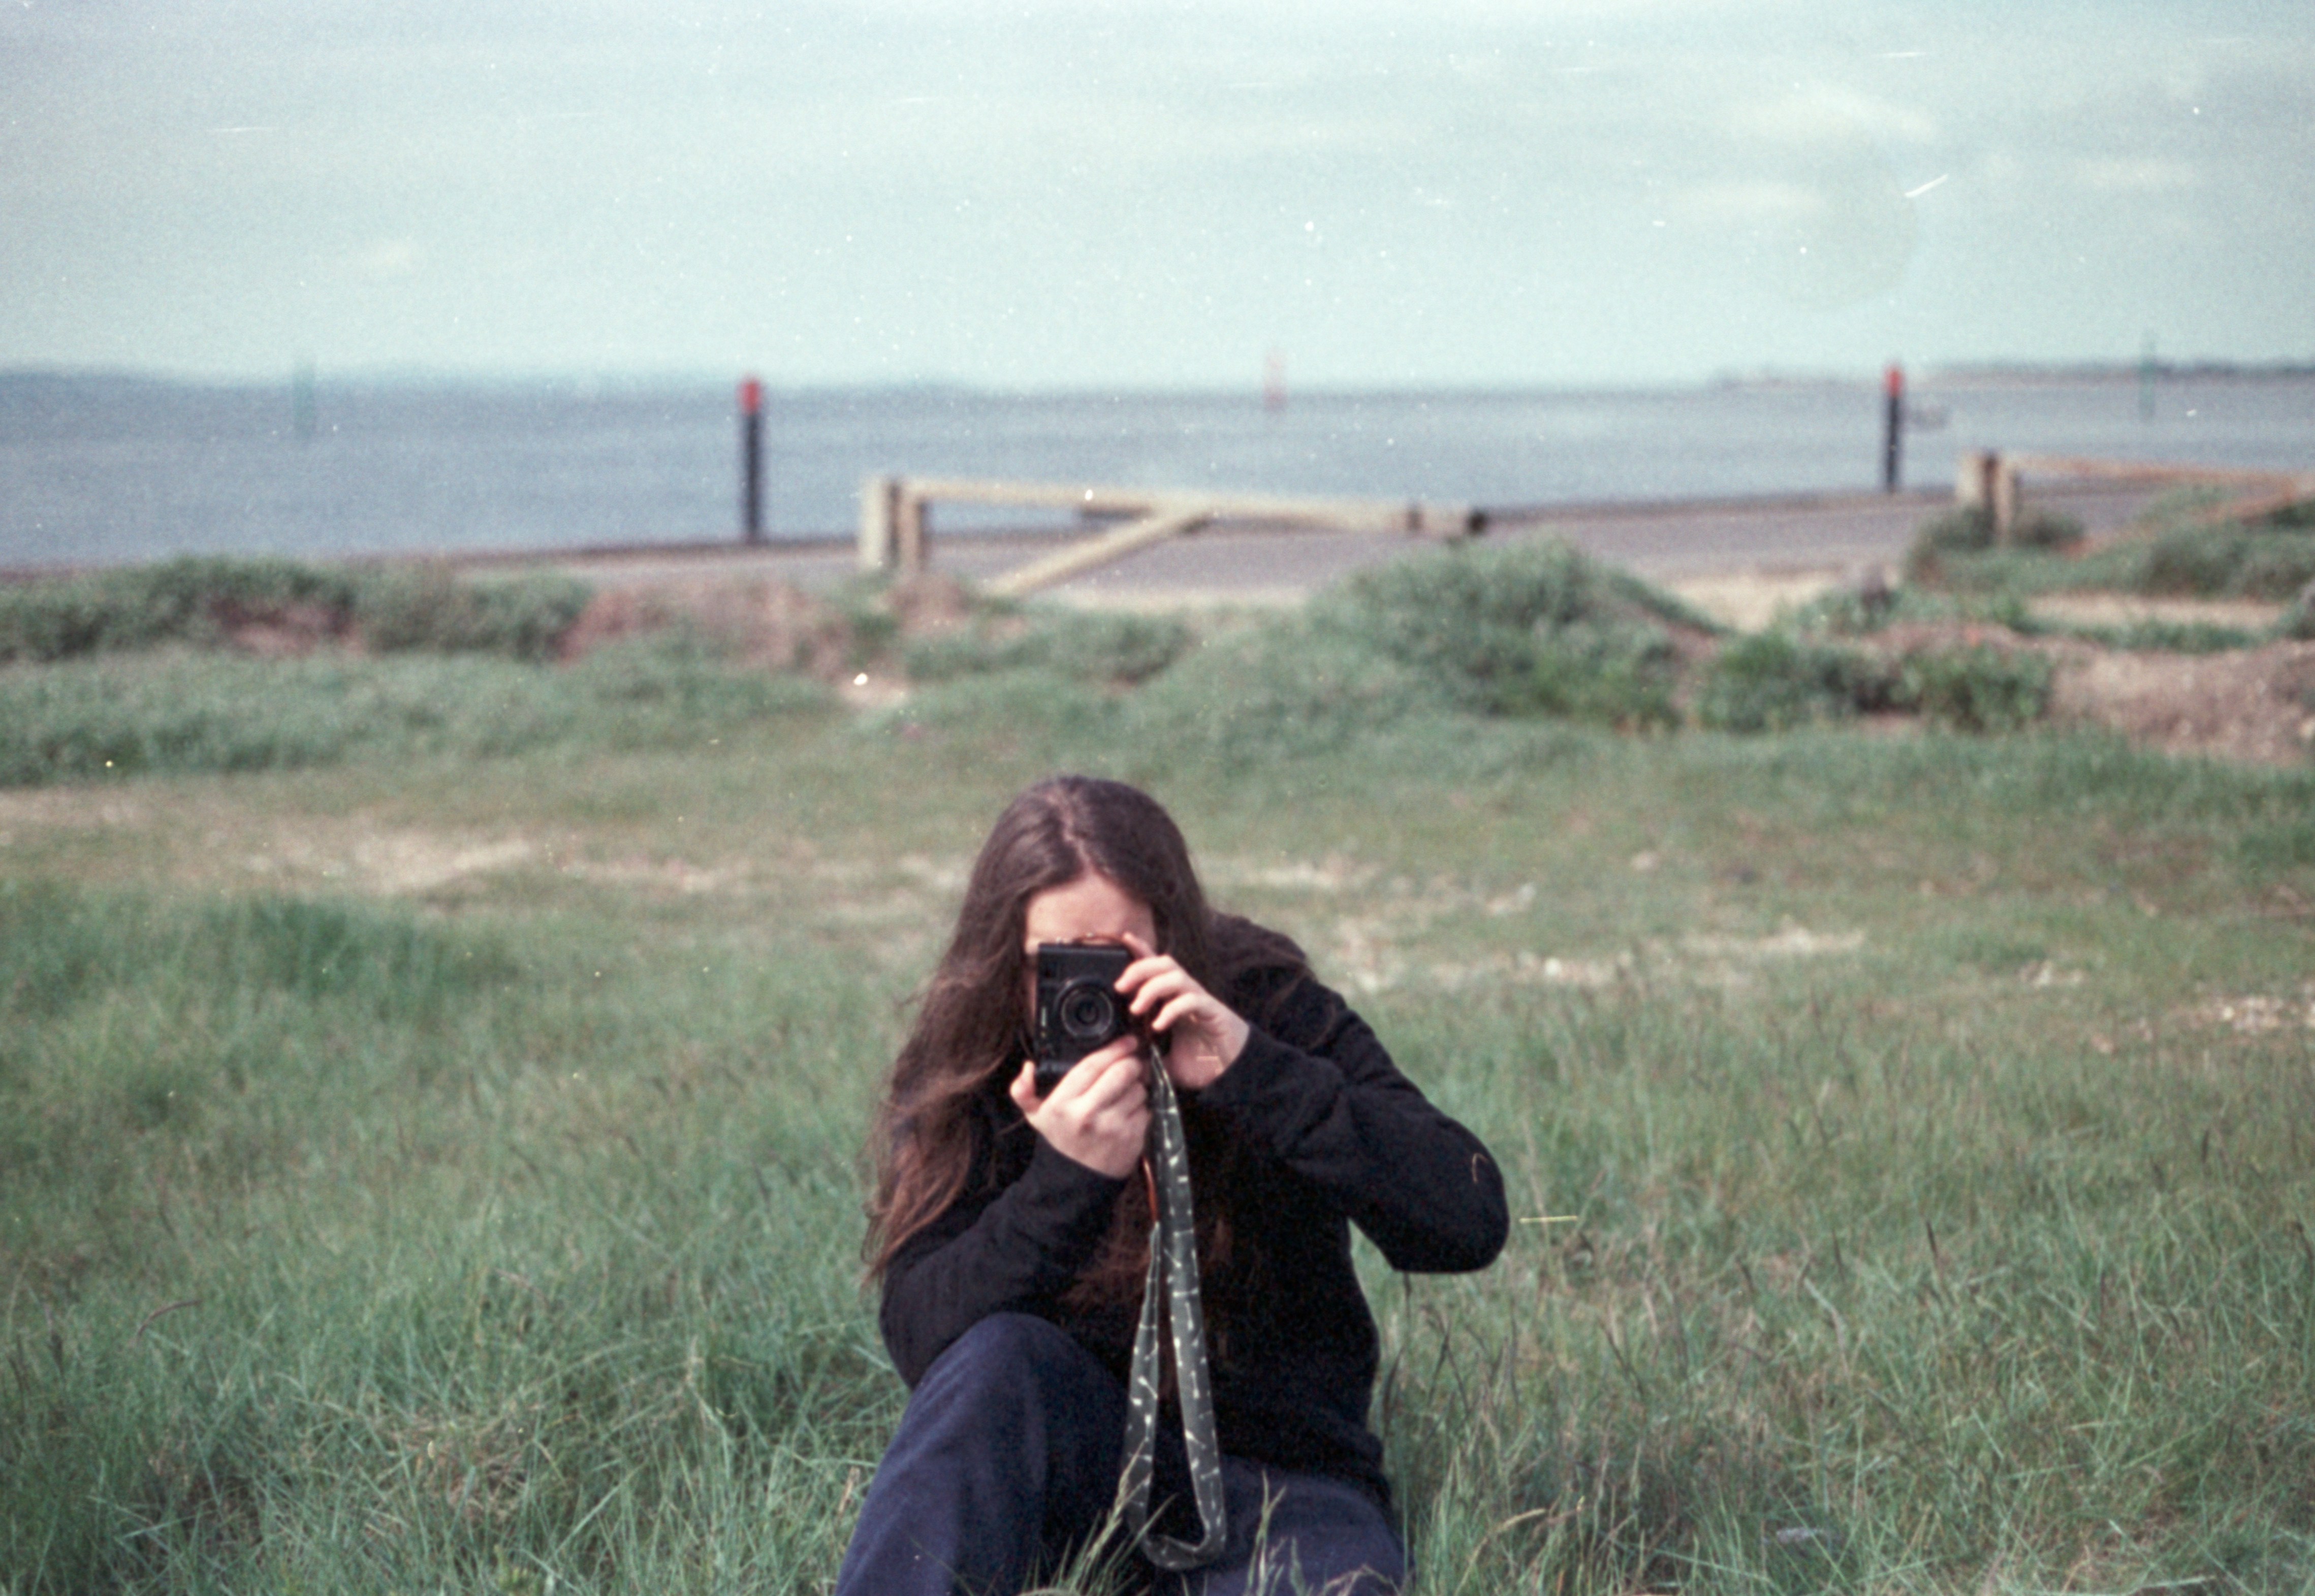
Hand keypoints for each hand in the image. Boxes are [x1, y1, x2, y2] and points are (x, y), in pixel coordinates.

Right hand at [1010, 1034, 1148, 1178]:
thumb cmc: (1060, 1139)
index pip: (1093, 1065)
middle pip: (1122, 1072)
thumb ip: (1023, 1091)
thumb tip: (1027, 1067)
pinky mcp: (1131, 1138)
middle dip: (1131, 1063)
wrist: (1076, 1180)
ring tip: (1126, 1091)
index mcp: (1062, 1104)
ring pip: (1138, 1089)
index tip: (1127, 1040)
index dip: (1114, 1048)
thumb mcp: (1035, 1116)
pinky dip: (1141, 1106)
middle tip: (1131, 1062)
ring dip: (1137, 1085)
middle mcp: (1087, 1114)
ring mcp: (1112, 1127)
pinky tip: (1129, 1111)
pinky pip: (1146, 1109)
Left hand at [1118, 932, 1248, 1091]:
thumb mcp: (1164, 1062)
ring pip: (1176, 976)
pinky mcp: (1213, 1013)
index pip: (1156, 968)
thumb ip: (1145, 1059)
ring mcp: (1201, 1001)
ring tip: (1136, 1008)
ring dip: (1152, 987)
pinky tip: (1159, 1025)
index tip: (1124, 938)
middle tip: (1120, 988)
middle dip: (1139, 969)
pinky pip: (1192, 1000)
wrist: (1234, 1073)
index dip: (1142, 950)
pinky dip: (1172, 1009)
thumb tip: (1123, 1064)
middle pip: (1164, 963)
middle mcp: (1187, 994)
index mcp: (1174, 999)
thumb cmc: (1202, 1062)